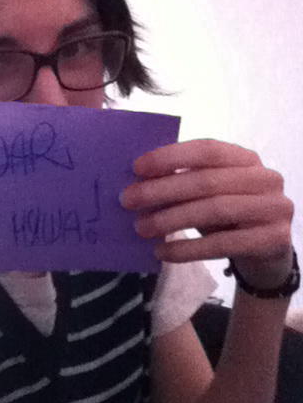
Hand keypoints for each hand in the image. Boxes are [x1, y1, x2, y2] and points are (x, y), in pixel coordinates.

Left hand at [119, 139, 294, 288]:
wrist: (265, 248)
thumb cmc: (226, 212)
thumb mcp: (208, 191)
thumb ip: (183, 179)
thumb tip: (137, 181)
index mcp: (245, 158)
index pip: (206, 149)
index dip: (170, 157)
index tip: (136, 168)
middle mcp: (264, 178)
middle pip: (205, 181)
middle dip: (161, 190)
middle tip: (128, 200)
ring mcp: (273, 208)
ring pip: (213, 210)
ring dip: (170, 219)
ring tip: (141, 228)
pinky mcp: (274, 239)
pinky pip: (223, 244)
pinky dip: (187, 249)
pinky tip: (162, 252)